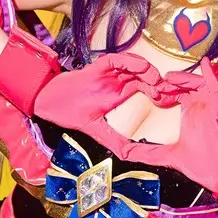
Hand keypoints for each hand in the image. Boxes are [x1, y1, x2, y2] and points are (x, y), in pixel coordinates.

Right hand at [32, 49, 164, 135]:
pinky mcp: (98, 67)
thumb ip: (114, 141)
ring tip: (157, 80)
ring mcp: (108, 72)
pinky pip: (117, 59)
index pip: (145, 87)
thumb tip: (130, 157)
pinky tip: (141, 68)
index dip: (158, 91)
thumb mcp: (98, 131)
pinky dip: (130, 61)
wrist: (50, 104)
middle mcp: (117, 80)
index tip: (167, 101)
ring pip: (134, 64)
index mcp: (120, 93)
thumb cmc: (71, 113)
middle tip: (167, 90)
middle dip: (157, 80)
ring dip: (147, 70)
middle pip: (144, 74)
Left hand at [152, 59, 217, 194]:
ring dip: (182, 78)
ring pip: (194, 82)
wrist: (217, 172)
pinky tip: (203, 63)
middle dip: (168, 84)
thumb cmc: (198, 164)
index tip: (151, 95)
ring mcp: (208, 104)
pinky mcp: (217, 104)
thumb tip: (122, 153)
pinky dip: (209, 73)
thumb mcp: (164, 155)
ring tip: (168, 78)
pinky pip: (214, 84)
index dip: (162, 93)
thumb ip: (144, 153)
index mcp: (188, 114)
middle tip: (155, 86)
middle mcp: (198, 106)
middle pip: (182, 86)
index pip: (175, 95)